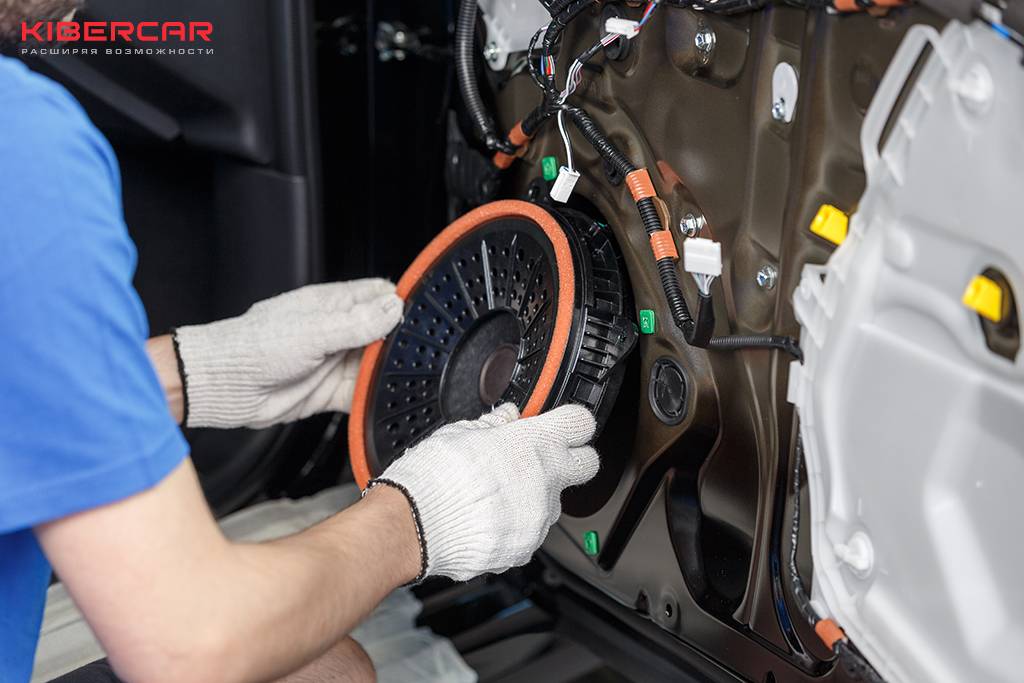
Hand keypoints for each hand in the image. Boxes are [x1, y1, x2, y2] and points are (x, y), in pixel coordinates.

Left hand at [173, 279, 401, 428]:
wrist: (224, 387)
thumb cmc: (253, 348)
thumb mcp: (313, 331)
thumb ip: (357, 323)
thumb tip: (394, 306)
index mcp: (332, 304)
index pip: (378, 295)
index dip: (401, 302)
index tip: (424, 316)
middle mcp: (336, 331)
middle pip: (383, 332)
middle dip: (401, 342)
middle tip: (420, 353)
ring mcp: (334, 361)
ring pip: (376, 365)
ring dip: (389, 372)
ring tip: (407, 377)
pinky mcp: (329, 391)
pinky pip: (361, 394)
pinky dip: (374, 398)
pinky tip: (385, 399)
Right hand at [369, 403, 598, 581]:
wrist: (410, 528)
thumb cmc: (430, 478)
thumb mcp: (459, 433)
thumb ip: (494, 425)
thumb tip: (507, 417)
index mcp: (533, 444)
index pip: (580, 422)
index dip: (571, 422)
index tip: (562, 424)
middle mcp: (545, 481)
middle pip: (587, 464)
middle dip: (572, 458)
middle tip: (543, 457)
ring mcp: (538, 519)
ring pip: (553, 502)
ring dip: (535, 496)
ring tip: (494, 494)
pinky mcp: (525, 548)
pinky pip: (530, 531)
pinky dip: (515, 525)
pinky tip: (486, 518)